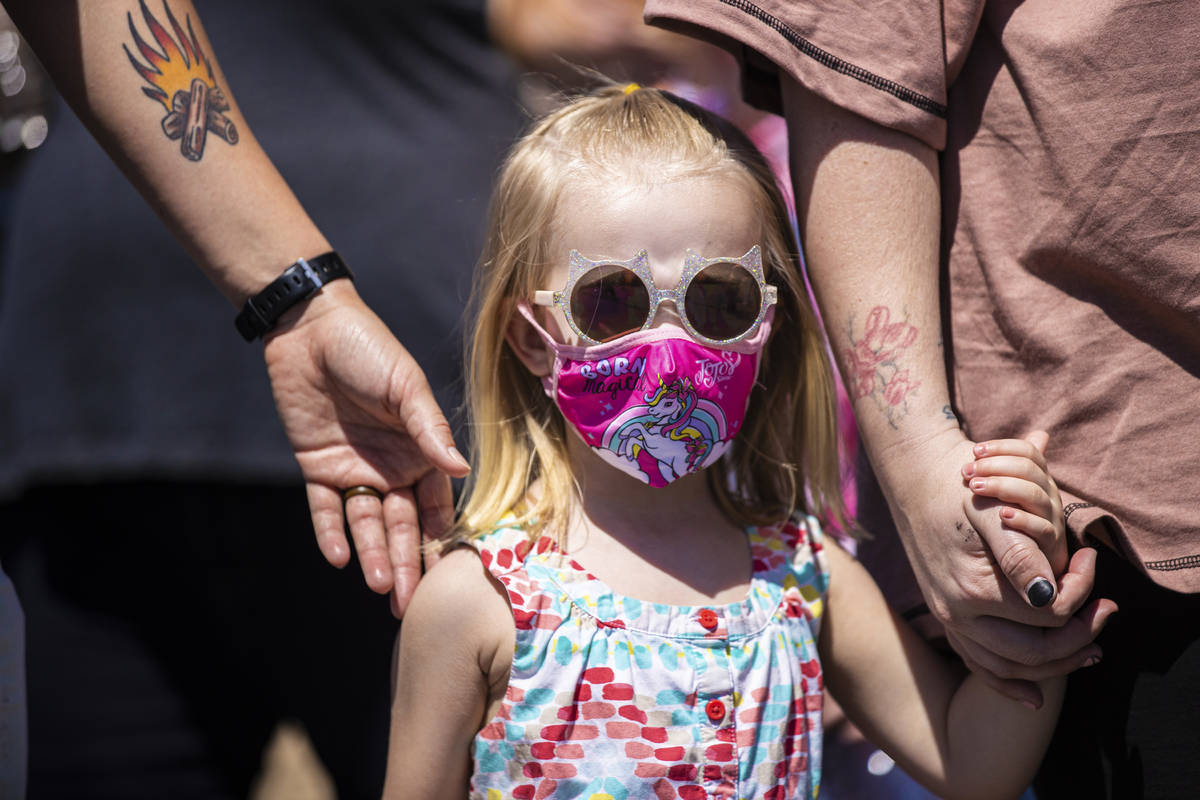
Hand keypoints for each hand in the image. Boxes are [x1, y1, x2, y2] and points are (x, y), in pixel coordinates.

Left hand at [262, 281, 469, 616]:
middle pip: (401, 525)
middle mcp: (392, 468)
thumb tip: (461, 471)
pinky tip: (340, 559)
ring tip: (377, 586)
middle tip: (405, 601)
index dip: (438, 538)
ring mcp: (355, 470)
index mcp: (421, 451)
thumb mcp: (407, 387)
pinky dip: (331, 533)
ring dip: (372, 554)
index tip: (445, 572)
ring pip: (367, 524)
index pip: (434, 504)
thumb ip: (430, 430)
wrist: (311, 328)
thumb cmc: (370, 350)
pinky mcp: (319, 468)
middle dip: (404, 563)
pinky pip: (325, 509)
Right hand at [887, 430, 1112, 705]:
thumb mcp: (988, 509)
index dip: (1081, 591)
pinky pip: (979, 665)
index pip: (1049, 614)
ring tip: (1092, 647)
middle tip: (1107, 608)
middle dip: (1080, 636)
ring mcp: (949, 621)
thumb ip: (1019, 554)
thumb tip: (1048, 597)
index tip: (1091, 556)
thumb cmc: (957, 486)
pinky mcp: (947, 619)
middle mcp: (956, 614)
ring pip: (1010, 668)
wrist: (915, 477)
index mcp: (972, 589)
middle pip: (1035, 652)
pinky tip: (1035, 696)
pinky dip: (1009, 683)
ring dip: (1056, 664)